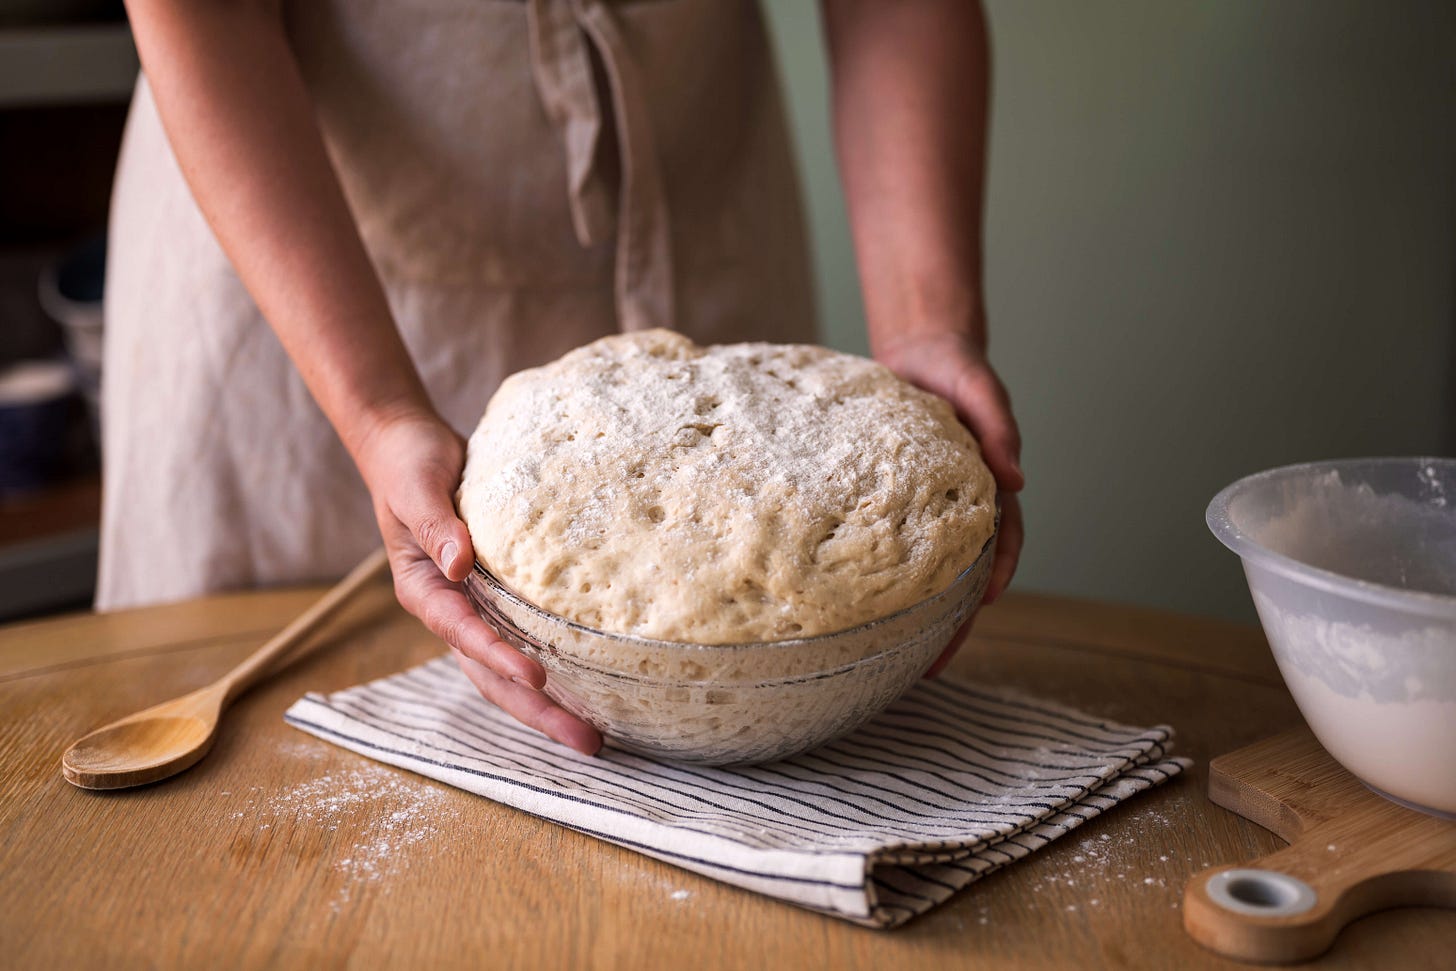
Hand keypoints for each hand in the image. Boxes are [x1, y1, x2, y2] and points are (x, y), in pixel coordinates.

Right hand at [354, 410, 602, 753]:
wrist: (408, 449)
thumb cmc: (409, 467)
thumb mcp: (416, 490)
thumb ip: (436, 526)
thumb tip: (459, 566)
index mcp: (425, 591)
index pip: (465, 634)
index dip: (499, 657)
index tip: (538, 677)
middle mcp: (452, 611)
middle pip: (493, 675)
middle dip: (538, 711)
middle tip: (587, 743)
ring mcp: (476, 608)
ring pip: (511, 670)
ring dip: (550, 704)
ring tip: (597, 737)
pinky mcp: (499, 596)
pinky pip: (527, 639)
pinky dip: (557, 667)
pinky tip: (594, 686)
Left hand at [876, 331, 1024, 677]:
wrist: (918, 352)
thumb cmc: (956, 368)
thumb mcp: (980, 387)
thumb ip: (1000, 425)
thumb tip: (1017, 476)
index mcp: (986, 489)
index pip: (1002, 542)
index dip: (995, 575)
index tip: (985, 605)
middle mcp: (957, 508)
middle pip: (960, 574)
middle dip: (951, 622)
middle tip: (929, 666)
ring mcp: (923, 510)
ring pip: (921, 572)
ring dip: (913, 614)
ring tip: (887, 657)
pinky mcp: (888, 502)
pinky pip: (884, 546)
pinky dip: (876, 578)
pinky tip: (851, 607)